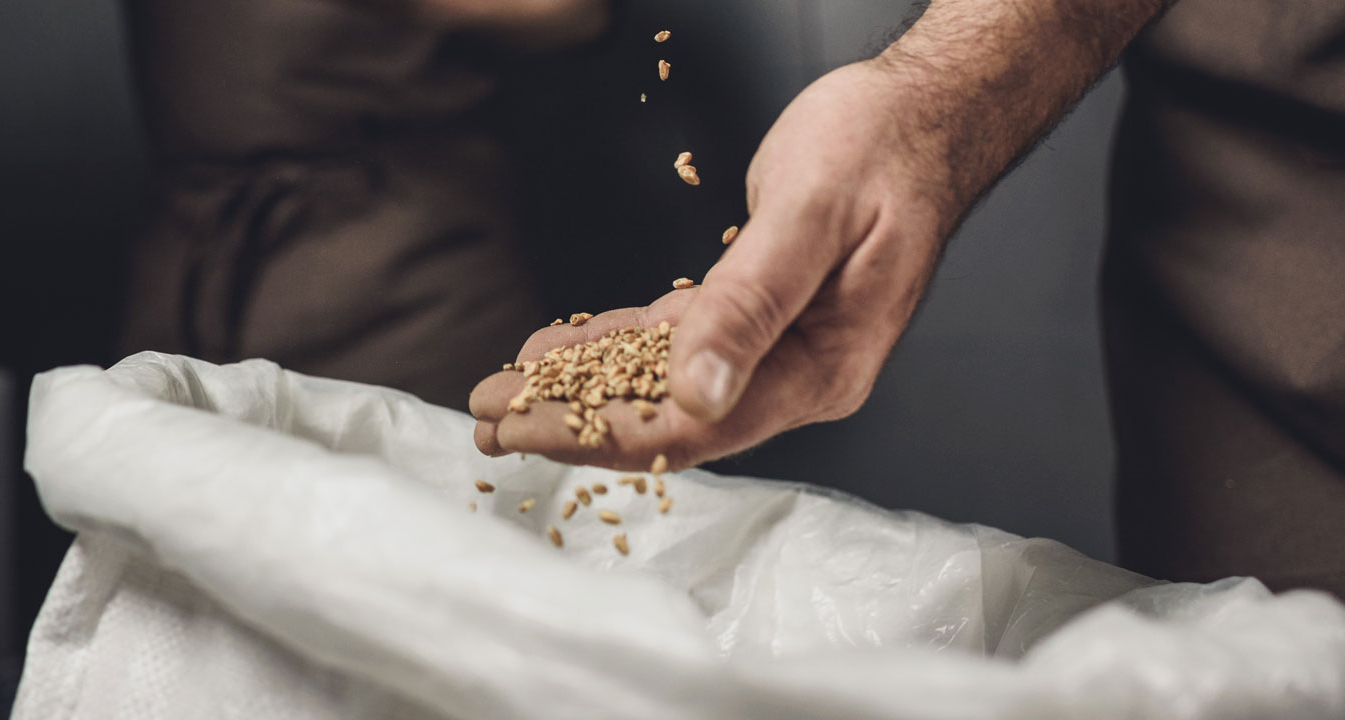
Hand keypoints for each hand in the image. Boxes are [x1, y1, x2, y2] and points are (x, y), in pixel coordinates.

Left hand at [469, 60, 963, 470]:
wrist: (922, 110)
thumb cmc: (883, 148)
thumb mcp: (810, 216)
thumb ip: (752, 304)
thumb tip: (699, 390)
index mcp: (825, 369)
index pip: (694, 426)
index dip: (599, 432)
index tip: (526, 428)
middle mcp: (801, 375)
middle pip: (670, 420)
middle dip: (573, 424)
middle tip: (488, 422)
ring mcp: (781, 351)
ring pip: (664, 386)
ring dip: (582, 390)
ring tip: (505, 393)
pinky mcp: (761, 318)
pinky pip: (675, 344)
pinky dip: (614, 346)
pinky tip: (559, 350)